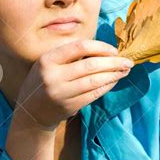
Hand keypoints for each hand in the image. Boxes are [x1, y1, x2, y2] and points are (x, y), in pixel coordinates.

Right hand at [14, 39, 133, 130]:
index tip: (114, 50)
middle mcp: (53, 76)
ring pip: (94, 81)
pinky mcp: (69, 105)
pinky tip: (114, 81)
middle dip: (113, 63)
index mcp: (48, 59)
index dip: (100, 47)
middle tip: (128, 61)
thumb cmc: (43, 81)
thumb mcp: (47, 62)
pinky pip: (94, 94)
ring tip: (125, 71)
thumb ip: (68, 54)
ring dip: (113, 75)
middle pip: (90, 65)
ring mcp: (61, 93)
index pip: (80, 47)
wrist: (30, 112)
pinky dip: (106, 86)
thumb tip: (101, 48)